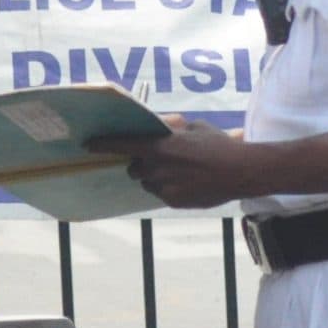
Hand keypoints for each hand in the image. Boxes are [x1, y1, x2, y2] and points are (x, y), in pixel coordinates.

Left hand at [89, 116, 257, 208]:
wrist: (241, 172)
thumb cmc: (219, 145)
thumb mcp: (194, 128)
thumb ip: (173, 128)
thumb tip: (162, 126)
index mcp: (160, 146)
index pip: (122, 145)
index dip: (103, 145)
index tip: (87, 145)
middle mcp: (158, 168)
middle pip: (134, 168)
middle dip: (139, 164)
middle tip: (156, 159)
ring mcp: (165, 187)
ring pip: (147, 183)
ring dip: (154, 177)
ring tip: (178, 171)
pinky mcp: (173, 202)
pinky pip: (161, 194)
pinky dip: (168, 188)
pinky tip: (188, 182)